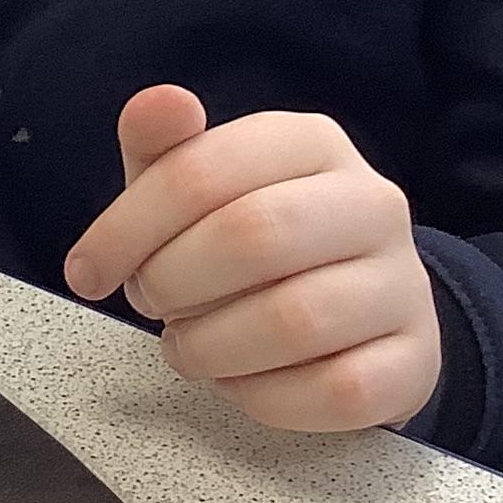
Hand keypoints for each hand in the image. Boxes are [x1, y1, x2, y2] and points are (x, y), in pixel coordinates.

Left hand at [63, 85, 440, 432]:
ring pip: (294, 321)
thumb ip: (166, 152)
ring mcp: (402, 283)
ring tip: (188, 347)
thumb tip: (157, 104)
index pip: (202, 171)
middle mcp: (372, 203)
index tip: (88, 270)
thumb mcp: (202, 187)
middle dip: (173, 283)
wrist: (361, 309)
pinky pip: (335, 390)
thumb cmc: (260, 243)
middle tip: (150, 304)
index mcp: (311, 143)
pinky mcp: (414, 360)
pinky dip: (263, 398)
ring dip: (211, 347)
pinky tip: (241, 383)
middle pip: (252, 237)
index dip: (127, 227)